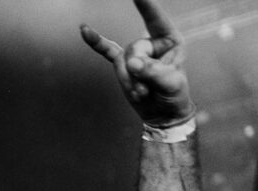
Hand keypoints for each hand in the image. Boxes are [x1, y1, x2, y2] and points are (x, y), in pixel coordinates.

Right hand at [81, 0, 193, 126]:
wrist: (162, 113)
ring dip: (128, 81)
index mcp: (170, 41)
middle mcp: (152, 43)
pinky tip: (84, 30)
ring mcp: (135, 53)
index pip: (157, 21)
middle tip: (147, 89)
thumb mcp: (170, 84)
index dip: (147, 7)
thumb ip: (153, 72)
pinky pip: (108, 52)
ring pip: (122, 61)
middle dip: (138, 71)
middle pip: (135, 48)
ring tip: (141, 93)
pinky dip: (96, 43)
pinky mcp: (122, 64)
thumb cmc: (173, 95)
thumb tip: (132, 64)